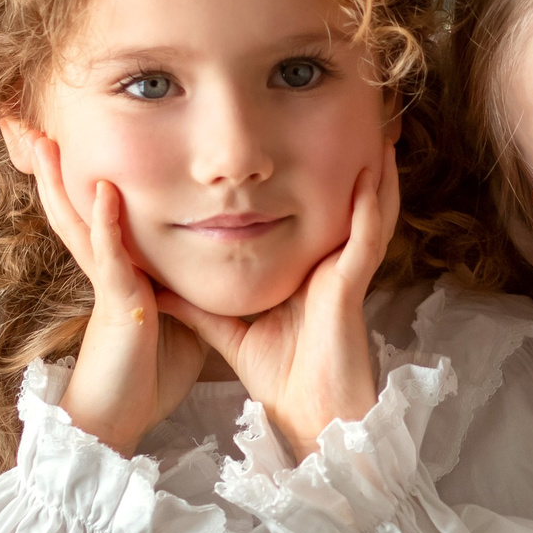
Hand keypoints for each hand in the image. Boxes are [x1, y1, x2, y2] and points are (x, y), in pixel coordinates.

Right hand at [4, 123, 204, 453]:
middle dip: (54, 169)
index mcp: (116, 273)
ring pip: (79, 222)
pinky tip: (103, 190)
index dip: (82, 180)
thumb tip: (213, 269)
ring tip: (46, 140)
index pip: (95, 217)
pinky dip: (106, 221)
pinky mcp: (118, 302)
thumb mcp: (177, 324)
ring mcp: (107, 284)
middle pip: (74, 208)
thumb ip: (186, 291)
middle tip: (34, 127)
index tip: (72, 141)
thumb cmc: (146, 379)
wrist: (117, 423)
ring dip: (62, 180)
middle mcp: (104, 271)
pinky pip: (109, 255)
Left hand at [160, 150, 398, 457]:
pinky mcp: (352, 287)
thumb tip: (153, 285)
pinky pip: (366, 238)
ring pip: (371, 211)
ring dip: (377, 172)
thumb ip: (196, 303)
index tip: (309, 142)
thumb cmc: (279, 376)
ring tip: (379, 132)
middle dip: (361, 164)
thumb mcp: (228, 328)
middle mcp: (335, 263)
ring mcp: (347, 273)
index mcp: (312, 268)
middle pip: (354, 202)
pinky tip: (368, 176)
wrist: (308, 414)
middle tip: (358, 118)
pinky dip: (369, 206)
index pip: (319, 213)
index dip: (320, 180)